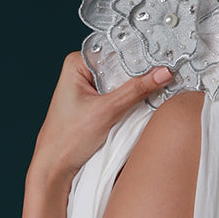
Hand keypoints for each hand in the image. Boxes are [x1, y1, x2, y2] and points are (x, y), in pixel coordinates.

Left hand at [29, 51, 173, 182]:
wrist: (56, 167)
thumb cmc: (67, 139)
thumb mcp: (107, 112)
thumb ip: (136, 91)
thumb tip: (163, 73)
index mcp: (77, 64)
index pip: (115, 50)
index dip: (138, 56)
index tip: (161, 62)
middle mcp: (82, 72)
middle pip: (120, 65)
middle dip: (139, 74)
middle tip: (163, 78)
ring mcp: (90, 88)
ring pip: (122, 82)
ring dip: (137, 90)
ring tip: (154, 92)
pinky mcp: (97, 104)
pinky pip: (120, 95)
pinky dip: (131, 101)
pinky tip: (142, 104)